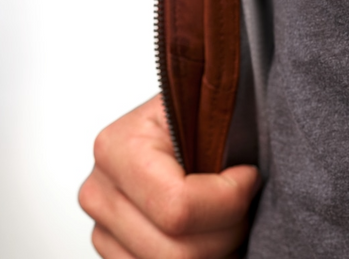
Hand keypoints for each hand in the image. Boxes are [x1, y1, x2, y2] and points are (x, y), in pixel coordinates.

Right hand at [78, 95, 259, 258]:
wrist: (179, 119)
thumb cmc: (197, 110)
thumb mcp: (208, 103)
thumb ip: (221, 129)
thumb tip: (249, 171)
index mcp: (117, 147)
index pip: (179, 206)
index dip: (230, 200)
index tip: (249, 176)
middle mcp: (99, 191)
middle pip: (176, 250)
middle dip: (227, 232)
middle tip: (246, 204)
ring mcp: (101, 228)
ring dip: (215, 251)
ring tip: (230, 218)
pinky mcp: (112, 251)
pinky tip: (210, 233)